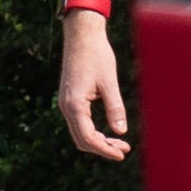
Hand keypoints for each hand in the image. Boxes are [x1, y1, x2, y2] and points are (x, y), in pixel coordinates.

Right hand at [57, 9, 129, 159]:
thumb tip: (121, 131)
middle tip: (124, 149)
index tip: (122, 154)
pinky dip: (93, 131)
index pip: (88, 138)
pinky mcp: (69, 99)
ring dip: (98, 141)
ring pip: (80, 133)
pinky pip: (79, 123)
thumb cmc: (97, 56)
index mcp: (75, 104)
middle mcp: (67, 107)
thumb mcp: (109, 82)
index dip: (105, 150)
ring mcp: (66, 103)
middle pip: (82, 140)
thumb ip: (115, 108)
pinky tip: (107, 131)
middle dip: (102, 148)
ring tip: (119, 143)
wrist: (81, 36)